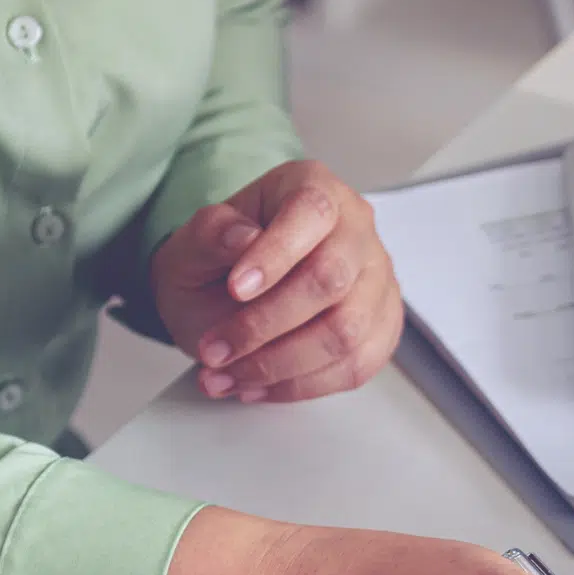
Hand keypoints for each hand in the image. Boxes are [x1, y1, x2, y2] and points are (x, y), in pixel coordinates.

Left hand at [151, 159, 403, 403]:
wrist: (230, 298)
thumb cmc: (218, 264)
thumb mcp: (191, 244)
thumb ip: (209, 234)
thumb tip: (243, 239)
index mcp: (314, 188)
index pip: (311, 213)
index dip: (276, 254)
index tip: (234, 290)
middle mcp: (357, 229)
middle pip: (331, 280)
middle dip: (265, 324)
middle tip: (214, 348)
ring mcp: (377, 281)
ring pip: (345, 333)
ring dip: (277, 365)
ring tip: (226, 375)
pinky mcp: (382, 328)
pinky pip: (354, 368)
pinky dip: (299, 386)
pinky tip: (257, 385)